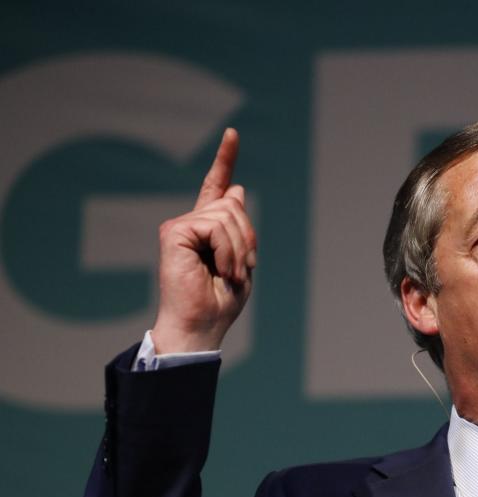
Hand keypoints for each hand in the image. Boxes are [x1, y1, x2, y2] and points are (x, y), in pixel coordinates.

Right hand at [150, 128, 256, 353]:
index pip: (216, 188)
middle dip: (248, 238)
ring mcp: (180, 226)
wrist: (200, 325)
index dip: (224, 160)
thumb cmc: (220, 302)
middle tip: (241, 270)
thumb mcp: (241, 261)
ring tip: (230, 273)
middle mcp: (191, 223)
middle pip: (235, 205)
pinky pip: (214, 226)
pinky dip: (226, 250)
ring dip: (238, 249)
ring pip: (227, 215)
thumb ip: (238, 227)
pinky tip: (219, 269)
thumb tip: (236, 189)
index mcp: (208, 229)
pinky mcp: (173, 232)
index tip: (232, 133)